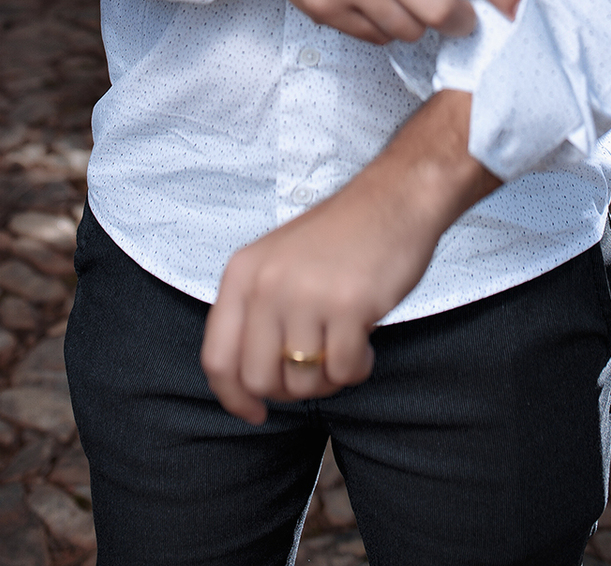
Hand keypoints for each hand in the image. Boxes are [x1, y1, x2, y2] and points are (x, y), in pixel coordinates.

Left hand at [201, 91, 498, 422]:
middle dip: (289, 390)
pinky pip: (343, 372)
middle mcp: (267, 283)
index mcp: (242, 272)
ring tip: (343, 346)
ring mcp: (306, 294)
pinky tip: (366, 340)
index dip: (233, 397)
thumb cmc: (340, 239)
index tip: (254, 413)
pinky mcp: (348, 304)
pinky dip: (357, 368)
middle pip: (258, 379)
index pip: (217, 357)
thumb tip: (246, 385)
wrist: (394, 198)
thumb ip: (256, 313)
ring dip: (328, 378)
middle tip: (315, 369)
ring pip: (302, 382)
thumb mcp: (278, 264)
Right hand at [268, 0, 519, 44]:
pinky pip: (376, 38)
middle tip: (463, 18)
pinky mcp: (328, 9)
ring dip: (419, 24)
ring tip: (406, 0)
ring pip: (409, 31)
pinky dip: (386, 28)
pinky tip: (375, 3)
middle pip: (441, 12)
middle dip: (462, 22)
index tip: (513, 5)